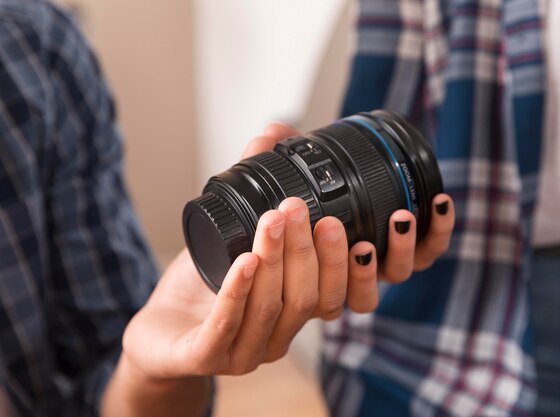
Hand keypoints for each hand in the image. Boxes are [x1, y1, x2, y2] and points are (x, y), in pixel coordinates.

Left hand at [104, 195, 350, 415]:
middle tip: (299, 208)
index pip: (340, 298)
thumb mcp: (235, 231)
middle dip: (309, 251)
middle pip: (308, 298)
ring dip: (275, 260)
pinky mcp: (204, 357)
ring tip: (273, 219)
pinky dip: (237, 290)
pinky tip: (244, 259)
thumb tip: (279, 131)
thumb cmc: (202, 284)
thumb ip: (260, 186)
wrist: (158, 332)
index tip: (354, 228)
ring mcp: (243, 353)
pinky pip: (226, 325)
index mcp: (293, 312)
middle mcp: (277, 337)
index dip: (355, 270)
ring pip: (271, 307)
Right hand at [246, 122, 454, 309]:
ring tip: (399, 218)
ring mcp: (383, 266)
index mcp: (312, 269)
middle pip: (355, 292)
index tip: (311, 240)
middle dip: (352, 267)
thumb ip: (271, 159)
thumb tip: (271, 132)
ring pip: (395, 275)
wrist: (335, 194)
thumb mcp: (283, 179)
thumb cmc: (306, 200)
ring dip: (400, 249)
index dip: (314, 274)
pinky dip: (438, 231)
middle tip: (348, 237)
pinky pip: (429, 252)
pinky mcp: (414, 253)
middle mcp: (349, 274)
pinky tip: (438, 201)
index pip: (314, 289)